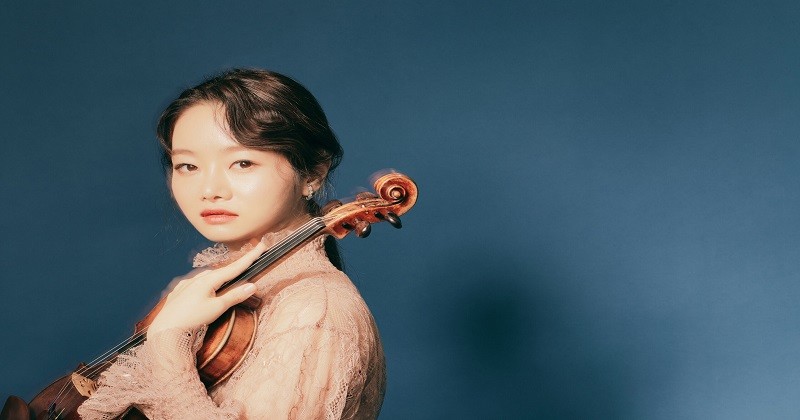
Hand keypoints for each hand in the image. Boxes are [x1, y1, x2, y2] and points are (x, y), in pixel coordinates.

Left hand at [147, 241, 267, 336]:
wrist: (165, 329)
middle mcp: (197, 278)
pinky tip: (202, 292)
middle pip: (221, 272)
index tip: (261, 246)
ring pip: (207, 277)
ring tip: (225, 282)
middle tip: (247, 263)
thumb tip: (253, 286)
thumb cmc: (192, 318)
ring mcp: (186, 284)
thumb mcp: (217, 308)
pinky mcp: (178, 292)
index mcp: (209, 280)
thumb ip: (234, 296)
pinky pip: (195, 284)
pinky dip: (203, 285)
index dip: (249, 257)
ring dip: (218, 279)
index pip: (235, 267)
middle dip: (234, 269)